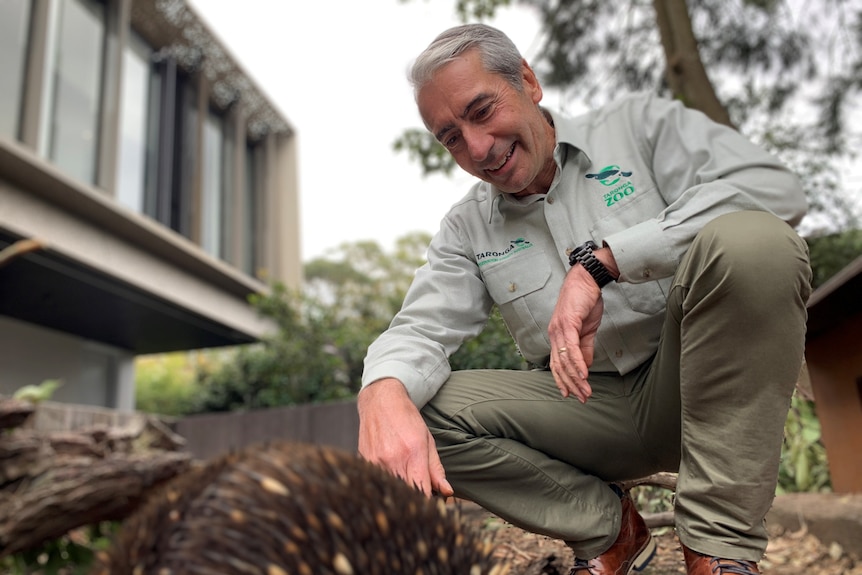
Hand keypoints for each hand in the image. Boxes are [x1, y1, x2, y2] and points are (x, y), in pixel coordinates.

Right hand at [357, 378, 453, 496]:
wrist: (380, 401)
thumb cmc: (407, 419)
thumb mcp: (427, 441)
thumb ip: (436, 469)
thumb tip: (446, 492)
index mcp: (413, 454)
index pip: (422, 492)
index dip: (428, 503)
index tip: (431, 505)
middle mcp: (392, 460)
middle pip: (405, 494)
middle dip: (414, 500)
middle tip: (420, 497)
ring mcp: (376, 462)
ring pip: (390, 490)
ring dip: (399, 492)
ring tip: (405, 484)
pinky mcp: (364, 462)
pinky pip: (377, 481)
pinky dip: (386, 483)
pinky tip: (391, 475)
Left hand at [548, 264, 604, 401]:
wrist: (587, 280)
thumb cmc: (585, 302)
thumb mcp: (586, 329)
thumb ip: (584, 348)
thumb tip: (585, 366)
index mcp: (557, 336)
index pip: (557, 363)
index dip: (563, 380)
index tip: (571, 394)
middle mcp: (554, 334)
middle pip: (559, 366)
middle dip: (571, 384)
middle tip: (582, 398)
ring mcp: (559, 329)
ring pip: (565, 360)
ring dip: (576, 378)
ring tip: (586, 391)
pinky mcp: (568, 323)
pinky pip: (572, 348)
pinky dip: (578, 363)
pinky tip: (584, 374)